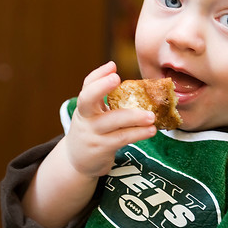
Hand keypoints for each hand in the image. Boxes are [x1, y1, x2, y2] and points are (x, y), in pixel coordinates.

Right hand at [21, 61, 156, 227]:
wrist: (76, 162)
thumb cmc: (92, 133)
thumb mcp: (93, 116)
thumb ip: (107, 101)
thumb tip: (133, 84)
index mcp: (84, 107)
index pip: (86, 86)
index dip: (98, 75)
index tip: (112, 66)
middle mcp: (85, 118)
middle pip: (87, 99)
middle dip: (100, 87)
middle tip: (117, 78)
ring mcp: (92, 134)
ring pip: (112, 122)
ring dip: (134, 117)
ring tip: (151, 117)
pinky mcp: (101, 149)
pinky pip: (122, 138)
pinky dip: (138, 133)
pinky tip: (151, 130)